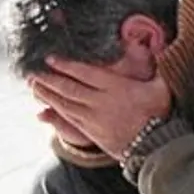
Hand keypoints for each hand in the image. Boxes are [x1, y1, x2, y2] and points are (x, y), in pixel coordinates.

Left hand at [29, 59, 171, 157]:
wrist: (155, 146)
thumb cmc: (159, 114)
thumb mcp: (160, 87)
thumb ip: (155, 66)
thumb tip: (154, 46)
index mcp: (116, 88)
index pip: (86, 73)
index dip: (67, 65)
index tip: (51, 58)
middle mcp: (102, 102)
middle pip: (70, 88)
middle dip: (50, 79)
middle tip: (32, 71)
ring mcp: (95, 119)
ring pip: (66, 104)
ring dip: (48, 94)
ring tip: (34, 85)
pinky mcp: (92, 132)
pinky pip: (70, 119)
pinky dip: (56, 110)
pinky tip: (46, 105)